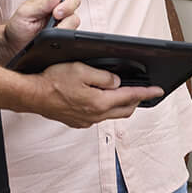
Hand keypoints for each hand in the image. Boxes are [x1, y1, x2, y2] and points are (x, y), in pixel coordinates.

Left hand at [4, 0, 80, 56]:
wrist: (13, 44)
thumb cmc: (18, 25)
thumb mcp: (26, 12)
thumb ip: (42, 4)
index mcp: (54, 4)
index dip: (68, 5)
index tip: (56, 12)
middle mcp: (61, 16)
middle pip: (75, 14)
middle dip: (66, 19)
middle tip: (54, 23)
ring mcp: (62, 29)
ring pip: (74, 29)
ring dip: (62, 31)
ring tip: (48, 35)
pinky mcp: (62, 41)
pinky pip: (69, 41)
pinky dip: (62, 41)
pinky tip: (51, 42)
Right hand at [36, 61, 160, 127]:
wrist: (33, 95)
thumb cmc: (53, 81)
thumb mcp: (81, 70)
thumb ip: (103, 77)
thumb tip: (117, 82)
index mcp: (99, 102)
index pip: (130, 96)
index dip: (146, 93)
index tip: (158, 91)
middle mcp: (95, 115)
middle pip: (125, 110)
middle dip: (136, 100)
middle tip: (142, 91)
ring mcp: (86, 121)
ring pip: (111, 115)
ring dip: (120, 105)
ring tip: (122, 93)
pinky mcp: (77, 122)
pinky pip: (98, 117)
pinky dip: (105, 108)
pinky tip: (100, 99)